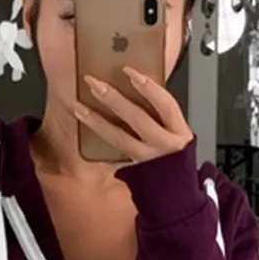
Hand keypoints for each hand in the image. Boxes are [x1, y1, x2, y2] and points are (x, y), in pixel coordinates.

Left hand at [75, 67, 192, 163]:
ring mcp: (147, 159)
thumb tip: (137, 78)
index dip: (149, 88)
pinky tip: (84, 120)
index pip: (166, 106)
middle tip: (94, 83)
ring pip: (120, 138)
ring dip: (97, 119)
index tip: (130, 71)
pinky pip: (113, 149)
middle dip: (115, 99)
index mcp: (179, 131)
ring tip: (79, 104)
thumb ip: (159, 107)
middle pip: (139, 120)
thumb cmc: (172, 152)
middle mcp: (164, 146)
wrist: (172, 189)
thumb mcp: (174, 128)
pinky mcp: (132, 169)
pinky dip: (98, 133)